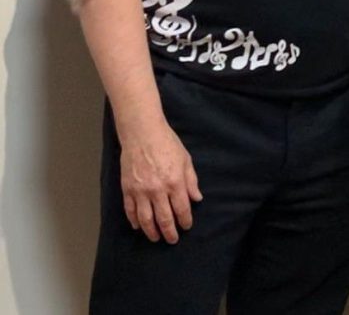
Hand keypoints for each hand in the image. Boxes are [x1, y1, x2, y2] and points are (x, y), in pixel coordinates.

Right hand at [118, 118, 201, 243]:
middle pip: (164, 219)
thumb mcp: (186, 160)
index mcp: (175, 182)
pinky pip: (130, 211)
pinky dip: (134, 221)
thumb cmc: (167, 144)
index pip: (182, 209)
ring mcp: (141, 191)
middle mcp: (158, 190)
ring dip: (152, 232)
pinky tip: (138, 226)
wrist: (143, 134)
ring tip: (156, 238)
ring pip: (146, 219)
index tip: (186, 226)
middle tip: (173, 240)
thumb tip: (196, 199)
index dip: (185, 221)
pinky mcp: (127, 189)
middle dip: (170, 232)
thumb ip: (191, 181)